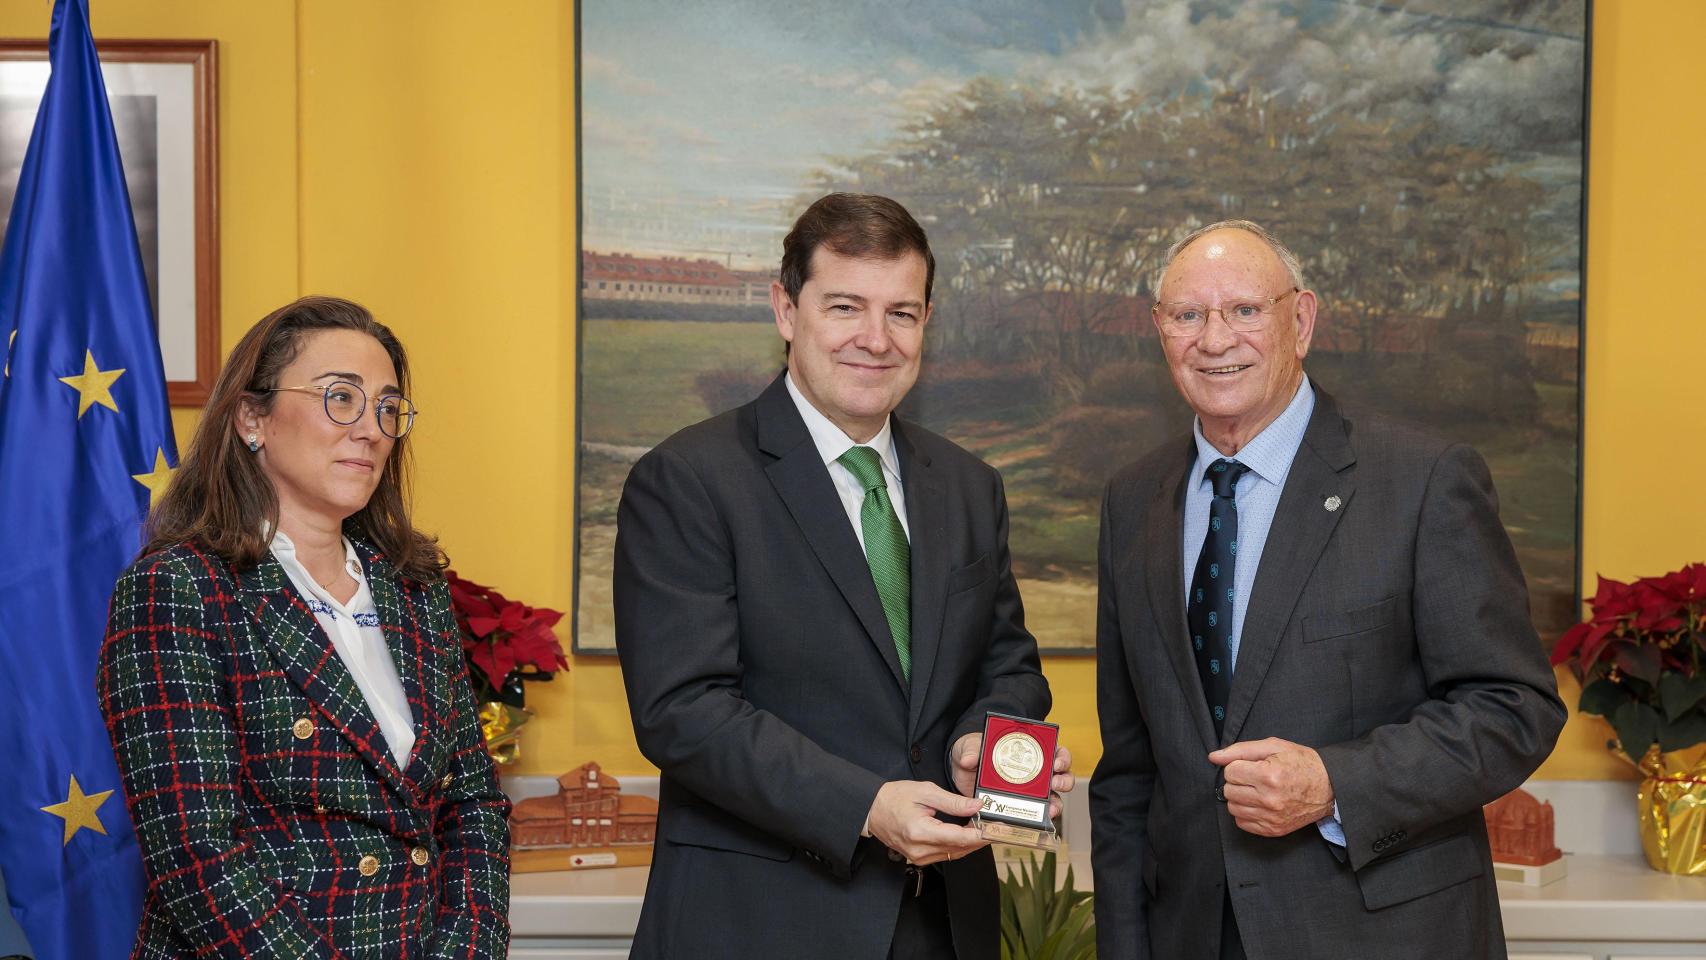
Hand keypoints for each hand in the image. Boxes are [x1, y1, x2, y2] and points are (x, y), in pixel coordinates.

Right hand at [866, 780, 987, 865]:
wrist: (872, 810)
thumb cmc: (894, 798)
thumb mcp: (925, 792)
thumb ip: (953, 801)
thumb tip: (976, 806)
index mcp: (920, 831)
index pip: (959, 837)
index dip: (981, 834)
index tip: (997, 829)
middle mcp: (920, 850)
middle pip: (960, 848)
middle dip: (981, 838)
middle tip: (998, 828)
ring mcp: (918, 857)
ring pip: (955, 854)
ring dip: (971, 843)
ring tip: (985, 829)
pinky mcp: (919, 859)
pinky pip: (946, 854)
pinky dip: (959, 845)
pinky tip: (967, 834)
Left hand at [950, 734, 1074, 818]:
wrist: (960, 772)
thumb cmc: (973, 753)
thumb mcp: (971, 747)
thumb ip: (971, 751)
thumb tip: (969, 760)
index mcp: (1029, 752)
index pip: (1055, 752)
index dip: (1061, 756)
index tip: (1055, 762)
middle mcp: (1035, 772)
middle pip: (1061, 775)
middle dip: (1064, 780)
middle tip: (1054, 782)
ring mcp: (1030, 791)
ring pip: (1054, 798)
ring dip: (1057, 803)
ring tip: (1052, 807)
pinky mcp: (1019, 807)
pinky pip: (1035, 814)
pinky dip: (1041, 818)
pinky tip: (1040, 820)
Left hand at [1208, 737, 1333, 837]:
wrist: (1330, 787)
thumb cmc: (1302, 763)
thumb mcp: (1274, 747)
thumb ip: (1240, 750)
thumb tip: (1213, 757)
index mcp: (1269, 775)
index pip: (1230, 772)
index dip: (1239, 765)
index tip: (1252, 765)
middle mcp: (1269, 799)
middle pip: (1229, 790)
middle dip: (1238, 781)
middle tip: (1255, 777)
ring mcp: (1271, 818)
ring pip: (1233, 808)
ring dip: (1241, 797)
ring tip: (1258, 790)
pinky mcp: (1273, 830)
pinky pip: (1242, 823)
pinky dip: (1246, 812)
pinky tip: (1260, 803)